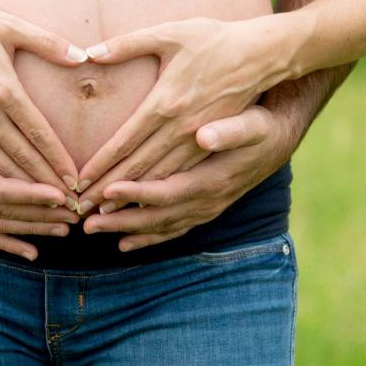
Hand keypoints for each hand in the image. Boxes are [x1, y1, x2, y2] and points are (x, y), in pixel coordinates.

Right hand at [0, 0, 86, 192]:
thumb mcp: (7, 25)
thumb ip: (47, 42)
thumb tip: (83, 56)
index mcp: (1, 90)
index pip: (36, 134)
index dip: (57, 159)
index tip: (75, 179)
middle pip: (20, 159)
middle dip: (46, 184)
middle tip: (70, 204)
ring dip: (23, 192)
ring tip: (48, 210)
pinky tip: (9, 202)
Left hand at [74, 14, 302, 207]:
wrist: (266, 55)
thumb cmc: (216, 40)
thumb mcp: (173, 33)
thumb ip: (129, 43)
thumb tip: (90, 52)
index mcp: (168, 104)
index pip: (127, 143)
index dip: (100, 165)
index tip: (78, 183)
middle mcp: (183, 130)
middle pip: (138, 169)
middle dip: (107, 192)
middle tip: (79, 209)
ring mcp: (201, 143)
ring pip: (160, 182)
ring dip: (130, 202)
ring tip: (101, 218)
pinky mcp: (214, 148)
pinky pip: (183, 181)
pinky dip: (160, 199)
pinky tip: (141, 211)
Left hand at [81, 105, 294, 250]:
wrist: (280, 139)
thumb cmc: (260, 123)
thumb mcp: (252, 122)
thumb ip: (230, 130)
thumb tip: (205, 136)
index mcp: (213, 179)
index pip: (168, 190)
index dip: (137, 193)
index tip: (107, 190)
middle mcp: (208, 201)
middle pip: (157, 216)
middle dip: (120, 219)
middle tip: (85, 221)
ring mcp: (207, 209)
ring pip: (161, 226)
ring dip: (126, 230)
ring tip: (92, 230)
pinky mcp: (205, 209)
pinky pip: (173, 230)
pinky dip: (148, 238)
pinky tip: (123, 243)